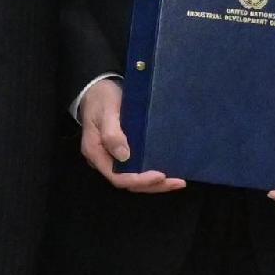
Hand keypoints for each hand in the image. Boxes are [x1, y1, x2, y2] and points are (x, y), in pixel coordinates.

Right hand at [75, 77, 184, 193]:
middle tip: (177, 182)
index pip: (117, 177)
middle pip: (128, 182)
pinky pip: (137, 168)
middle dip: (153, 185)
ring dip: (156, 183)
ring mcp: (114, 158)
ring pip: (134, 178)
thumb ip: (112, 133)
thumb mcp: (106, 111)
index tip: (160, 175)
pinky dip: (153, 173)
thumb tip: (124, 156)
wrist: (97, 89)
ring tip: (178, 182)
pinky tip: (170, 172)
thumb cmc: (101, 98)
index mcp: (96, 153)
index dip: (139, 180)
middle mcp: (105, 160)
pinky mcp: (124, 153)